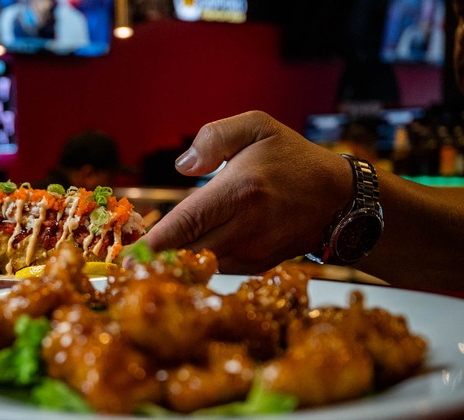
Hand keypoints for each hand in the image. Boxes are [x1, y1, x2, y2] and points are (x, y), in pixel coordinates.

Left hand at [143, 111, 353, 273]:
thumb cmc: (293, 158)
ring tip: (148, 257)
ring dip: (173, 262)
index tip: (124, 255)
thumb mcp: (258, 127)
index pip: (185, 224)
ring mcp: (253, 251)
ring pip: (200, 265)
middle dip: (154, 258)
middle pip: (186, 253)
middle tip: (123, 258)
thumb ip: (215, 136)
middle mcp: (246, 227)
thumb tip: (182, 166)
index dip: (152, 243)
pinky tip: (183, 254)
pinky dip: (197, 264)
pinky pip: (217, 269)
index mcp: (239, 191)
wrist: (340, 199)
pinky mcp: (257, 266)